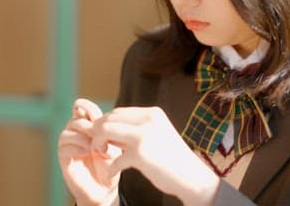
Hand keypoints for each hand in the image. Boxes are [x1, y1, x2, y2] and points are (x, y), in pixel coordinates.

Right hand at [58, 99, 121, 205]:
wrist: (105, 188)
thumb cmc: (111, 166)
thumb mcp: (113, 145)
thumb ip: (107, 132)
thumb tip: (102, 120)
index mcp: (88, 128)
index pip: (81, 109)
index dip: (86, 106)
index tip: (94, 113)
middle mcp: (76, 135)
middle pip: (74, 120)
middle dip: (86, 125)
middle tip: (98, 135)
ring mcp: (68, 147)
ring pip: (66, 133)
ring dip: (81, 137)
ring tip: (92, 146)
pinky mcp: (63, 160)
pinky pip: (63, 148)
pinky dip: (75, 148)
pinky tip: (86, 152)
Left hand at [89, 106, 218, 204]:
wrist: (192, 177)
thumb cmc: (172, 158)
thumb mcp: (156, 134)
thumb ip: (135, 129)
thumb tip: (108, 128)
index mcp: (152, 113)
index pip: (118, 112)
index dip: (105, 124)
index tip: (102, 137)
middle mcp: (148, 120)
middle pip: (110, 118)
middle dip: (98, 132)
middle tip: (100, 146)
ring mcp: (144, 135)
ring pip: (106, 130)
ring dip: (98, 143)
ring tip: (104, 154)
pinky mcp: (140, 154)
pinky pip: (115, 158)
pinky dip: (111, 167)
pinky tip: (112, 173)